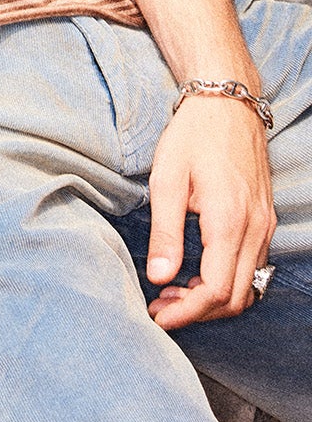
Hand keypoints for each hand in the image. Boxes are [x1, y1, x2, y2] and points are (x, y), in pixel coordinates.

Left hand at [145, 93, 275, 330]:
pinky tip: (196, 273)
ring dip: (212, 300)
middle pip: (236, 298)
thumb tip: (158, 278)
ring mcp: (264, 226)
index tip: (158, 316)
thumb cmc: (192, 137)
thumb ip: (165, 232)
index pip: (216, 290)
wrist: (226, 104)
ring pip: (247, 286)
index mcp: (229, 221)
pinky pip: (252, 267)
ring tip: (172, 293)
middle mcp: (255, 229)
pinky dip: (226, 281)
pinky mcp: (264, 220)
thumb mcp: (167, 179)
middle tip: (160, 308)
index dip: (187, 312)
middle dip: (198, 312)